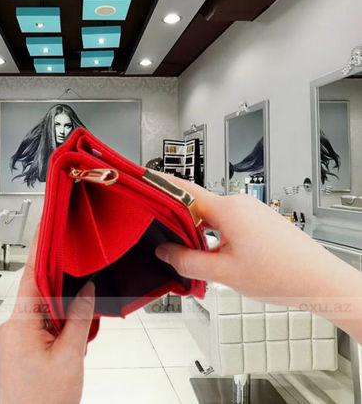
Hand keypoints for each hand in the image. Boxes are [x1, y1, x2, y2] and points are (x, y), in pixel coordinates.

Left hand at [0, 227, 95, 403]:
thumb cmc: (43, 403)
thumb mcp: (70, 356)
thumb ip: (79, 318)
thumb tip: (86, 291)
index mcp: (19, 325)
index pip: (30, 276)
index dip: (41, 250)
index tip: (47, 229)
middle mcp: (10, 329)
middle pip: (37, 292)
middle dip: (62, 290)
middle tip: (83, 287)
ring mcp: (12, 340)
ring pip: (40, 310)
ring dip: (61, 313)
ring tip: (79, 327)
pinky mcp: (17, 349)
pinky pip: (37, 326)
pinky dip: (55, 325)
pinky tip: (70, 337)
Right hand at [154, 175, 361, 341]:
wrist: (319, 281)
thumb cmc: (282, 274)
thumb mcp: (223, 273)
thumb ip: (187, 261)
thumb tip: (165, 253)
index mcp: (228, 209)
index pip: (184, 191)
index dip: (160, 187)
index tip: (143, 182)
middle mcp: (239, 203)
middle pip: (196, 207)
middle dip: (181, 227)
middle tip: (170, 249)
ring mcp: (251, 211)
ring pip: (212, 218)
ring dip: (200, 236)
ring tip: (203, 263)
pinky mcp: (258, 220)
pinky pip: (227, 223)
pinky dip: (216, 238)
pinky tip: (219, 260)